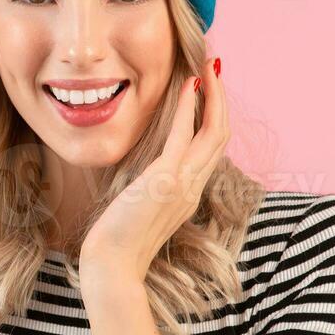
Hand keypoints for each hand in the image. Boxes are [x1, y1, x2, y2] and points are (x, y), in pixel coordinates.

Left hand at [79, 57, 227, 286]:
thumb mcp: (141, 211)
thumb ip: (151, 191)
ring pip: (213, 131)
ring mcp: (184, 184)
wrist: (113, 268)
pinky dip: (188, 108)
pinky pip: (183, 136)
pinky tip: (188, 85)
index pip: (211, 147)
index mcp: (189, 194)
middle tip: (216, 66)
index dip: (214, 115)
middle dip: (221, 98)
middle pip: (221, 134)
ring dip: (213, 95)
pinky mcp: (165, 181)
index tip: (208, 88)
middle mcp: (194, 187)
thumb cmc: (118, 244)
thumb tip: (146, 176)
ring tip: (209, 66)